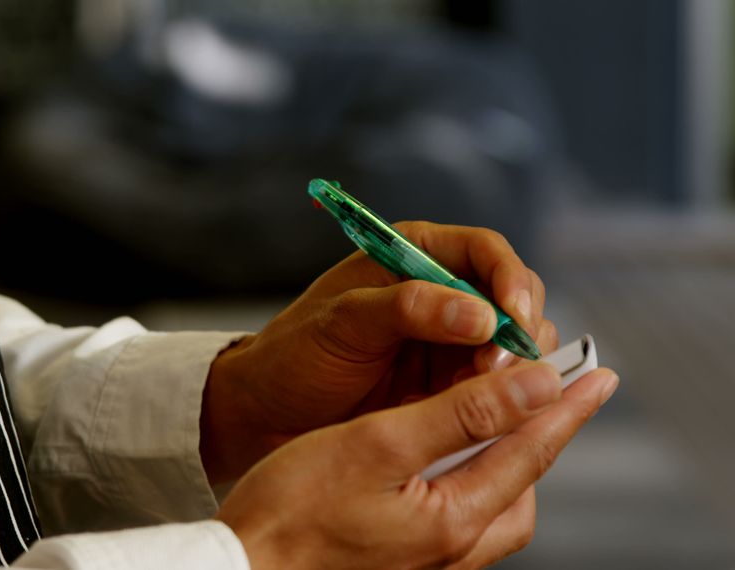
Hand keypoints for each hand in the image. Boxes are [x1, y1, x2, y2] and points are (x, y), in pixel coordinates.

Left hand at [202, 222, 552, 481]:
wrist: (269, 413)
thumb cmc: (294, 355)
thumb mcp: (342, 323)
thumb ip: (406, 309)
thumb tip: (478, 314)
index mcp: (413, 254)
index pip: (486, 252)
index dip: (510, 280)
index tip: (513, 318)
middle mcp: (442, 292)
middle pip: (514, 298)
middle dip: (517, 331)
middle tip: (495, 369)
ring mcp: (450, 342)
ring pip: (514, 346)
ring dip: (512, 370)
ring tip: (483, 394)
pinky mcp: (451, 386)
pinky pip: (497, 388)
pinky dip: (500, 399)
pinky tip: (481, 416)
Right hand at [216, 361, 619, 569]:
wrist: (245, 562)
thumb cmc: (295, 503)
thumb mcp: (380, 443)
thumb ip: (461, 414)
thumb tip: (533, 387)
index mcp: (454, 520)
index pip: (530, 453)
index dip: (566, 409)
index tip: (599, 376)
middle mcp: (452, 551)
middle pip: (521, 488)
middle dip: (540, 440)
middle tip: (547, 396)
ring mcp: (429, 563)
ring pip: (495, 509)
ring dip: (508, 464)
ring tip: (500, 424)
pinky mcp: (405, 563)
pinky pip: (464, 523)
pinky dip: (473, 484)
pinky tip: (448, 464)